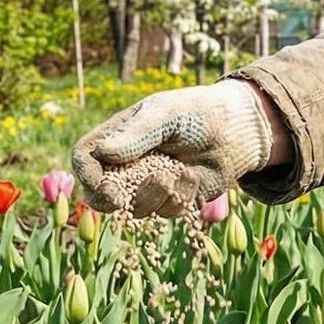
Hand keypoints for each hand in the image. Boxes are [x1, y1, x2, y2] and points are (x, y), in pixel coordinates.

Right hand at [72, 81, 274, 216]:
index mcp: (117, 137)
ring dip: (154, 195)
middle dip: (109, 200)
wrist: (238, 130)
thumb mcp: (166, 115)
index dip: (86, 175)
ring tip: (177, 172)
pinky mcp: (173, 200)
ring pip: (135, 207)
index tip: (102, 185)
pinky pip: (165, 211)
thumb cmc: (197, 112)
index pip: (85, 158)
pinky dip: (179, 196)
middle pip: (98, 193)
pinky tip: (193, 175)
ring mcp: (149, 185)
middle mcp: (128, 164)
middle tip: (121, 201)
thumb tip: (103, 153)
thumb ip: (136, 134)